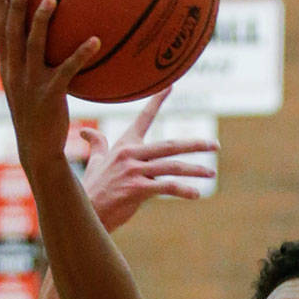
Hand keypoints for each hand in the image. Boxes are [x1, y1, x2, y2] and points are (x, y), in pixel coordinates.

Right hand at [0, 0, 99, 164]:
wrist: (38, 152)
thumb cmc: (39, 121)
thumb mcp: (29, 93)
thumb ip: (33, 70)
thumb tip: (49, 50)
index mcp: (8, 71)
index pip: (0, 33)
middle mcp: (15, 74)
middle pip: (13, 32)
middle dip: (16, 4)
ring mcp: (31, 84)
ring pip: (34, 45)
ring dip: (41, 20)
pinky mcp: (51, 95)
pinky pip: (68, 69)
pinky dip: (81, 54)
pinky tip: (95, 41)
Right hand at [80, 87, 218, 231]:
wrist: (83, 212)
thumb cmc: (91, 189)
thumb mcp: (94, 163)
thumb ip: (97, 145)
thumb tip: (85, 131)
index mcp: (124, 146)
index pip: (144, 118)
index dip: (157, 101)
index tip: (171, 85)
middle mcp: (130, 154)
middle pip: (169, 145)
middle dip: (195, 144)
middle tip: (215, 145)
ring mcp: (133, 171)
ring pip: (172, 166)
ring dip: (195, 170)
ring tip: (211, 173)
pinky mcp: (136, 189)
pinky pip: (165, 187)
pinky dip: (182, 190)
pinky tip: (196, 194)